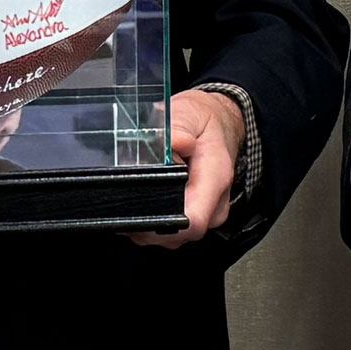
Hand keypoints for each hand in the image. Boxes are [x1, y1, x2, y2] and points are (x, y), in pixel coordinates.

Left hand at [131, 89, 244, 248]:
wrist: (220, 125)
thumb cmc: (204, 122)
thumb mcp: (189, 113)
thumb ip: (176, 128)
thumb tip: (169, 143)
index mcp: (216, 178)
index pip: (193, 221)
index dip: (161, 224)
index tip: (138, 209)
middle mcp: (215, 204)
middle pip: (176, 234)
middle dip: (145, 219)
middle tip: (131, 190)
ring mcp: (206, 215)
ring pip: (169, 236)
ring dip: (148, 218)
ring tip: (143, 189)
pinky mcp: (195, 218)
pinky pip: (170, 229)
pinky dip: (154, 215)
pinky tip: (149, 195)